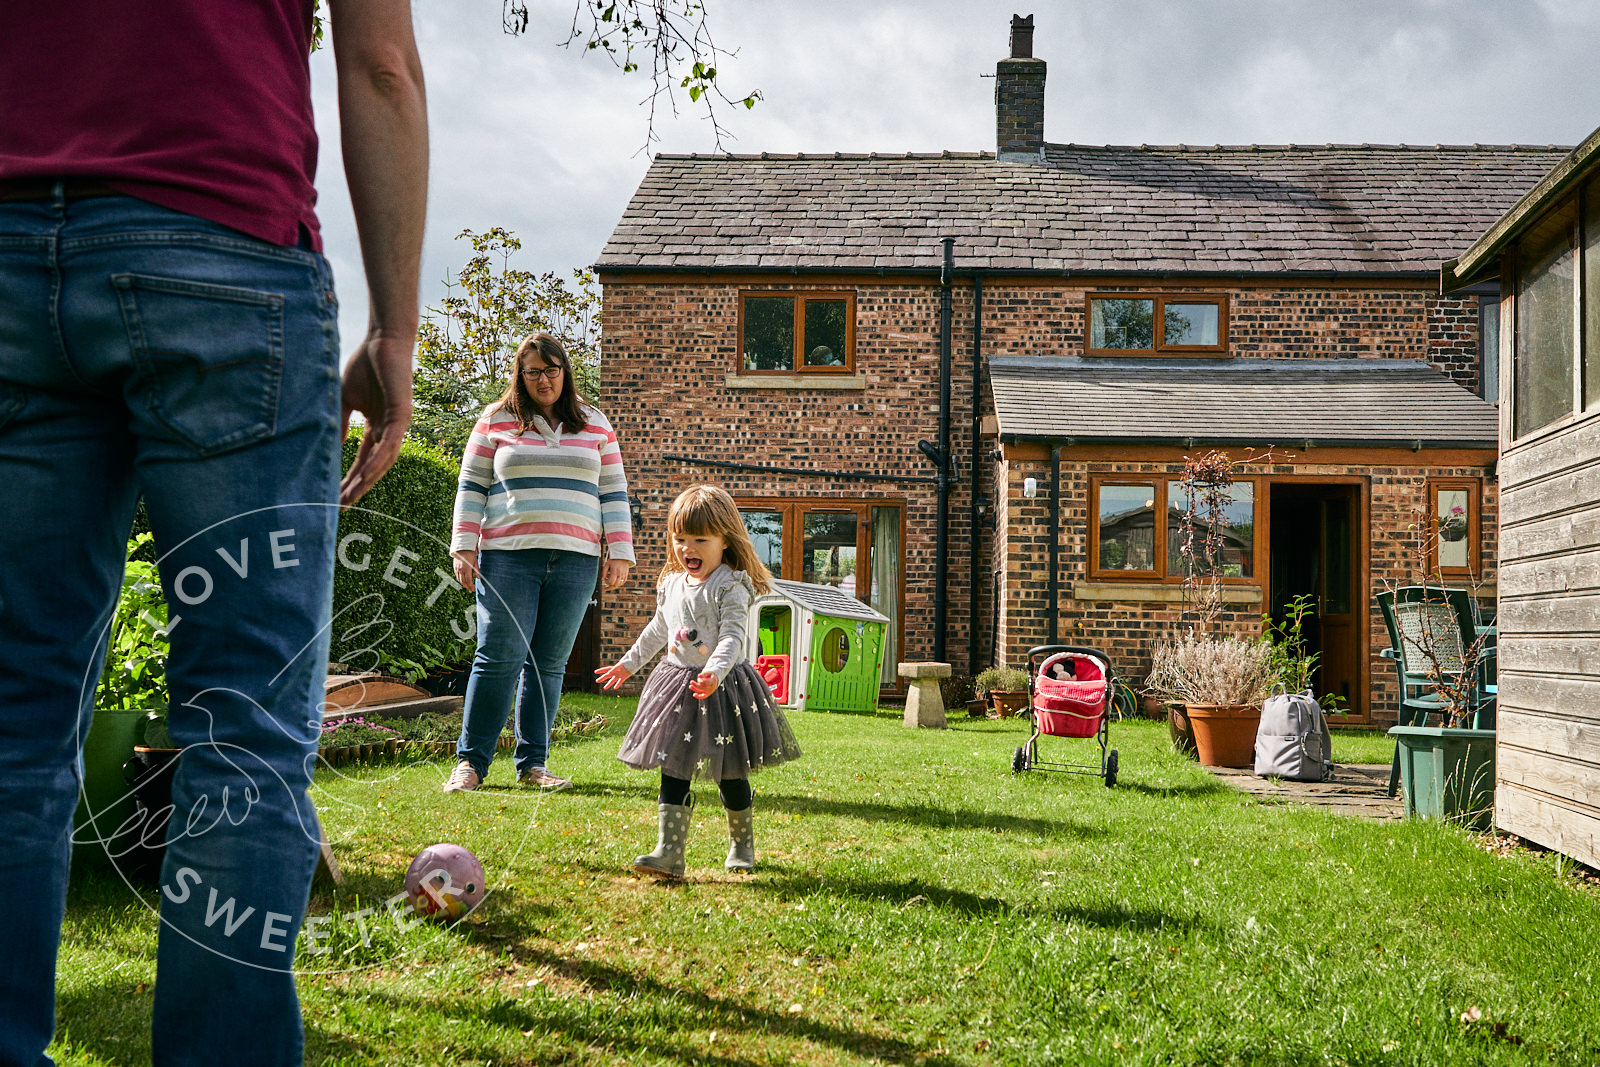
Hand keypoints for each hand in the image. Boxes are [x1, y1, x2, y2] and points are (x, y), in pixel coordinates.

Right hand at [339, 330, 414, 505]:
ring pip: (382, 461)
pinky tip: (365, 476)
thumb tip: (328, 447)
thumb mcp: (345, 399)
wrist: (383, 341)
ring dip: (366, 481)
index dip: (349, 479)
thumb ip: (338, 423)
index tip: (333, 497)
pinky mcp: (403, 415)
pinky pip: (390, 444)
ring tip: (349, 499)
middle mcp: (389, 430)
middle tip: (339, 509)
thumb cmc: (365, 365)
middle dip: (356, 488)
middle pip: (372, 467)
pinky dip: (378, 461)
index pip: (362, 460)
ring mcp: (398, 424)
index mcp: (376, 427)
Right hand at [452, 550, 478, 587]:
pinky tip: (462, 581)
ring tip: (467, 587)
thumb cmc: (470, 554)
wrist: (462, 548)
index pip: (469, 581)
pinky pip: (457, 576)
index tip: (473, 590)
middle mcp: (461, 570)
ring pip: (459, 579)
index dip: (471, 586)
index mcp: (467, 569)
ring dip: (463, 584)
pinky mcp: (455, 567)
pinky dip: (460, 580)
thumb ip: (476, 570)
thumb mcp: (475, 562)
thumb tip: (478, 578)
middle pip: (464, 581)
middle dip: (467, 587)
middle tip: (470, 590)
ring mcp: (457, 569)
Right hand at [594, 663, 631, 690]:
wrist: (634, 664)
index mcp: (614, 668)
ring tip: (604, 688)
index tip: (595, 672)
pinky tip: (615, 688)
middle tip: (596, 681)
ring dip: (608, 684)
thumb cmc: (626, 663)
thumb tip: (609, 672)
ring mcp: (619, 675)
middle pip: (607, 676)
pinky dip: (617, 685)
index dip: (600, 670)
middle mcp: (616, 672)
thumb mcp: (620, 666)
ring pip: (613, 680)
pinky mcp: (624, 677)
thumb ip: (615, 669)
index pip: (606, 669)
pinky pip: (620, 682)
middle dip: (602, 678)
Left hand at [602, 558, 631, 590]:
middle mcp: (620, 574)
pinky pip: (623, 582)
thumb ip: (604, 572)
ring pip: (619, 584)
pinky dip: (619, 584)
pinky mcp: (626, 574)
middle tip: (605, 588)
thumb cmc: (613, 560)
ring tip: (610, 585)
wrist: (622, 556)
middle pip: (615, 585)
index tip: (605, 580)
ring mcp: (624, 575)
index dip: (607, 582)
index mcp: (615, 571)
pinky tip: (615, 583)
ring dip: (614, 586)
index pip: (611, 582)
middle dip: (609, 587)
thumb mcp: (607, 564)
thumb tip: (602, 579)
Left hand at [689, 671, 718, 699]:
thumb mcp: (708, 672)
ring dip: (695, 689)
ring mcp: (709, 691)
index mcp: (713, 681)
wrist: (714, 681)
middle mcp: (712, 687)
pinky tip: (694, 695)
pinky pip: (703, 696)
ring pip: (701, 691)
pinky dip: (698, 696)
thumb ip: (704, 674)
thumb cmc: (710, 676)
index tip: (698, 678)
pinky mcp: (707, 694)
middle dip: (696, 685)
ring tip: (690, 686)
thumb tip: (699, 676)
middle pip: (703, 687)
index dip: (701, 682)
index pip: (706, 683)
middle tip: (691, 681)